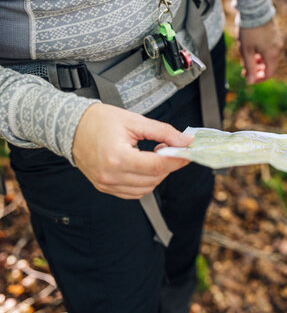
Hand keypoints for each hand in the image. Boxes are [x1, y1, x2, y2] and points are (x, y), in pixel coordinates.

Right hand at [72, 103, 192, 198]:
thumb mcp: (135, 121)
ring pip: (146, 188)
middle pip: (154, 178)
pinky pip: (133, 192)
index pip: (157, 166)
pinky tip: (143, 166)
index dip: (177, 160)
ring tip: (152, 155)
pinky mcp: (105, 187)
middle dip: (168, 165)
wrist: (71, 126)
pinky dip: (144, 182)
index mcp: (118, 157)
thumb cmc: (99, 121)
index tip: (188, 153)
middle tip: (168, 148)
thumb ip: (163, 132)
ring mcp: (106, 184)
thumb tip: (185, 141)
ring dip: (157, 174)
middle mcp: (111, 175)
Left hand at [237, 18, 282, 83]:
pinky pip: (269, 48)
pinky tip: (250, 48)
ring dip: (257, 60)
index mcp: (272, 55)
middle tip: (243, 69)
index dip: (259, 79)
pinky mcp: (274, 34)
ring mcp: (277, 40)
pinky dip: (260, 52)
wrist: (254, 8)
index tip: (248, 78)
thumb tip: (250, 82)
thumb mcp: (246, 51)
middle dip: (256, 69)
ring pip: (268, 56)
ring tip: (245, 58)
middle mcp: (277, 48)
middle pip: (269, 65)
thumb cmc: (249, 30)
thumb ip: (249, 68)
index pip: (269, 74)